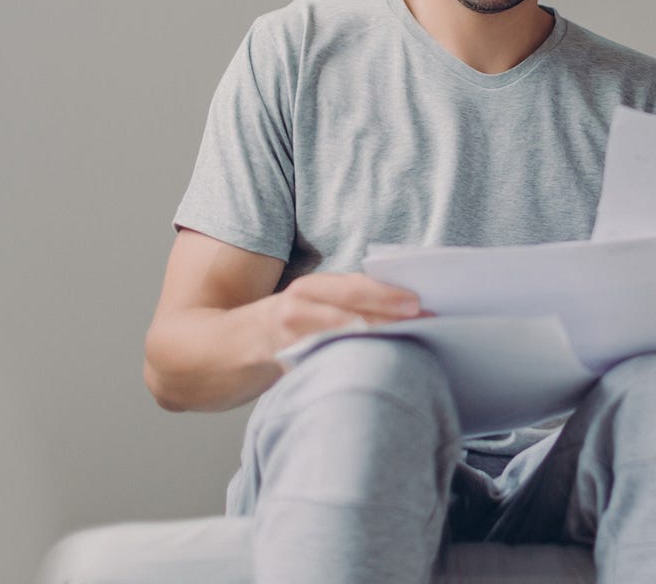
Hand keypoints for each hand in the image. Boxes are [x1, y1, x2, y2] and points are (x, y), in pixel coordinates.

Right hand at [258, 272, 425, 356]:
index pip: (355, 287)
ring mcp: (290, 338)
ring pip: (341, 339)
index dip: (387, 295)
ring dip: (376, 341)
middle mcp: (298, 308)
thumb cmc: (289, 319)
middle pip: (352, 313)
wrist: (229, 344)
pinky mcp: (286, 364)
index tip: (418, 303)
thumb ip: (346, 299)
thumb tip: (403, 306)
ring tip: (409, 344)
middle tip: (426, 324)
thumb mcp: (311, 301)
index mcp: (310, 287)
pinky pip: (325, 362)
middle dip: (391, 319)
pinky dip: (351, 363)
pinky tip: (375, 367)